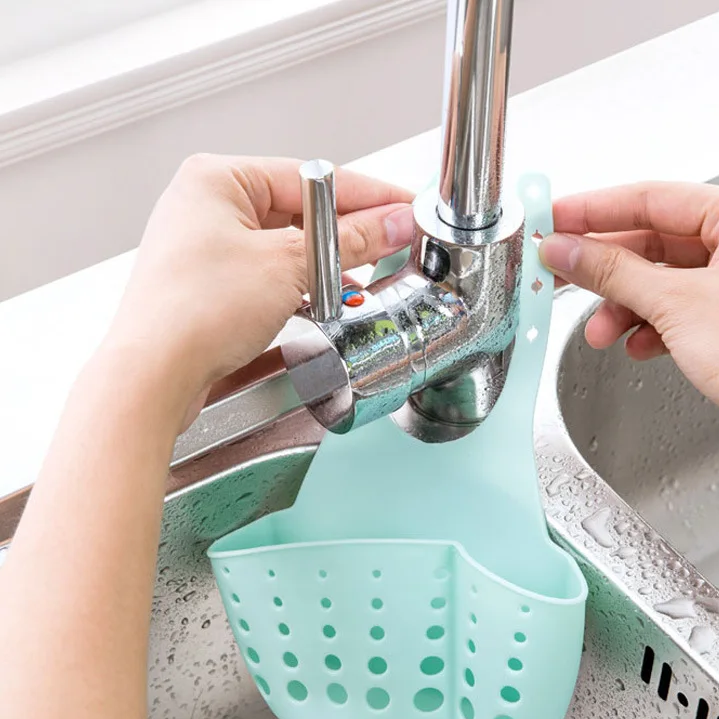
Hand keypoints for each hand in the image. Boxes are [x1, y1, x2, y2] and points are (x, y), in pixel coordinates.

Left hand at [104, 154, 413, 425]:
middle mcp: (207, 207)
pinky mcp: (210, 285)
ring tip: (355, 280)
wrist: (153, 377)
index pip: (312, 178)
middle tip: (389, 244)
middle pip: (299, 211)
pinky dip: (297, 286)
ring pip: (284, 246)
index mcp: (217, 179)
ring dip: (323, 266)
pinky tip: (321, 300)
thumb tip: (391, 222)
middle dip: (346, 234)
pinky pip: (268, 273)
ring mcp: (206, 248)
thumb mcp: (289, 266)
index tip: (402, 207)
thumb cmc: (193, 313)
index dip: (367, 195)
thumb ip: (351, 240)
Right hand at [539, 182, 718, 483]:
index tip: (554, 219)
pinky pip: (676, 312)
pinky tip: (636, 343)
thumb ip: (612, 272)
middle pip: (653, 242)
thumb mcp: (677, 304)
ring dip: (623, 306)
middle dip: (604, 267)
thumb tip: (567, 249)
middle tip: (560, 271)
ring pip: (662, 282)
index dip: (594, 210)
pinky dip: (649, 327)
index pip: (652, 199)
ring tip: (600, 328)